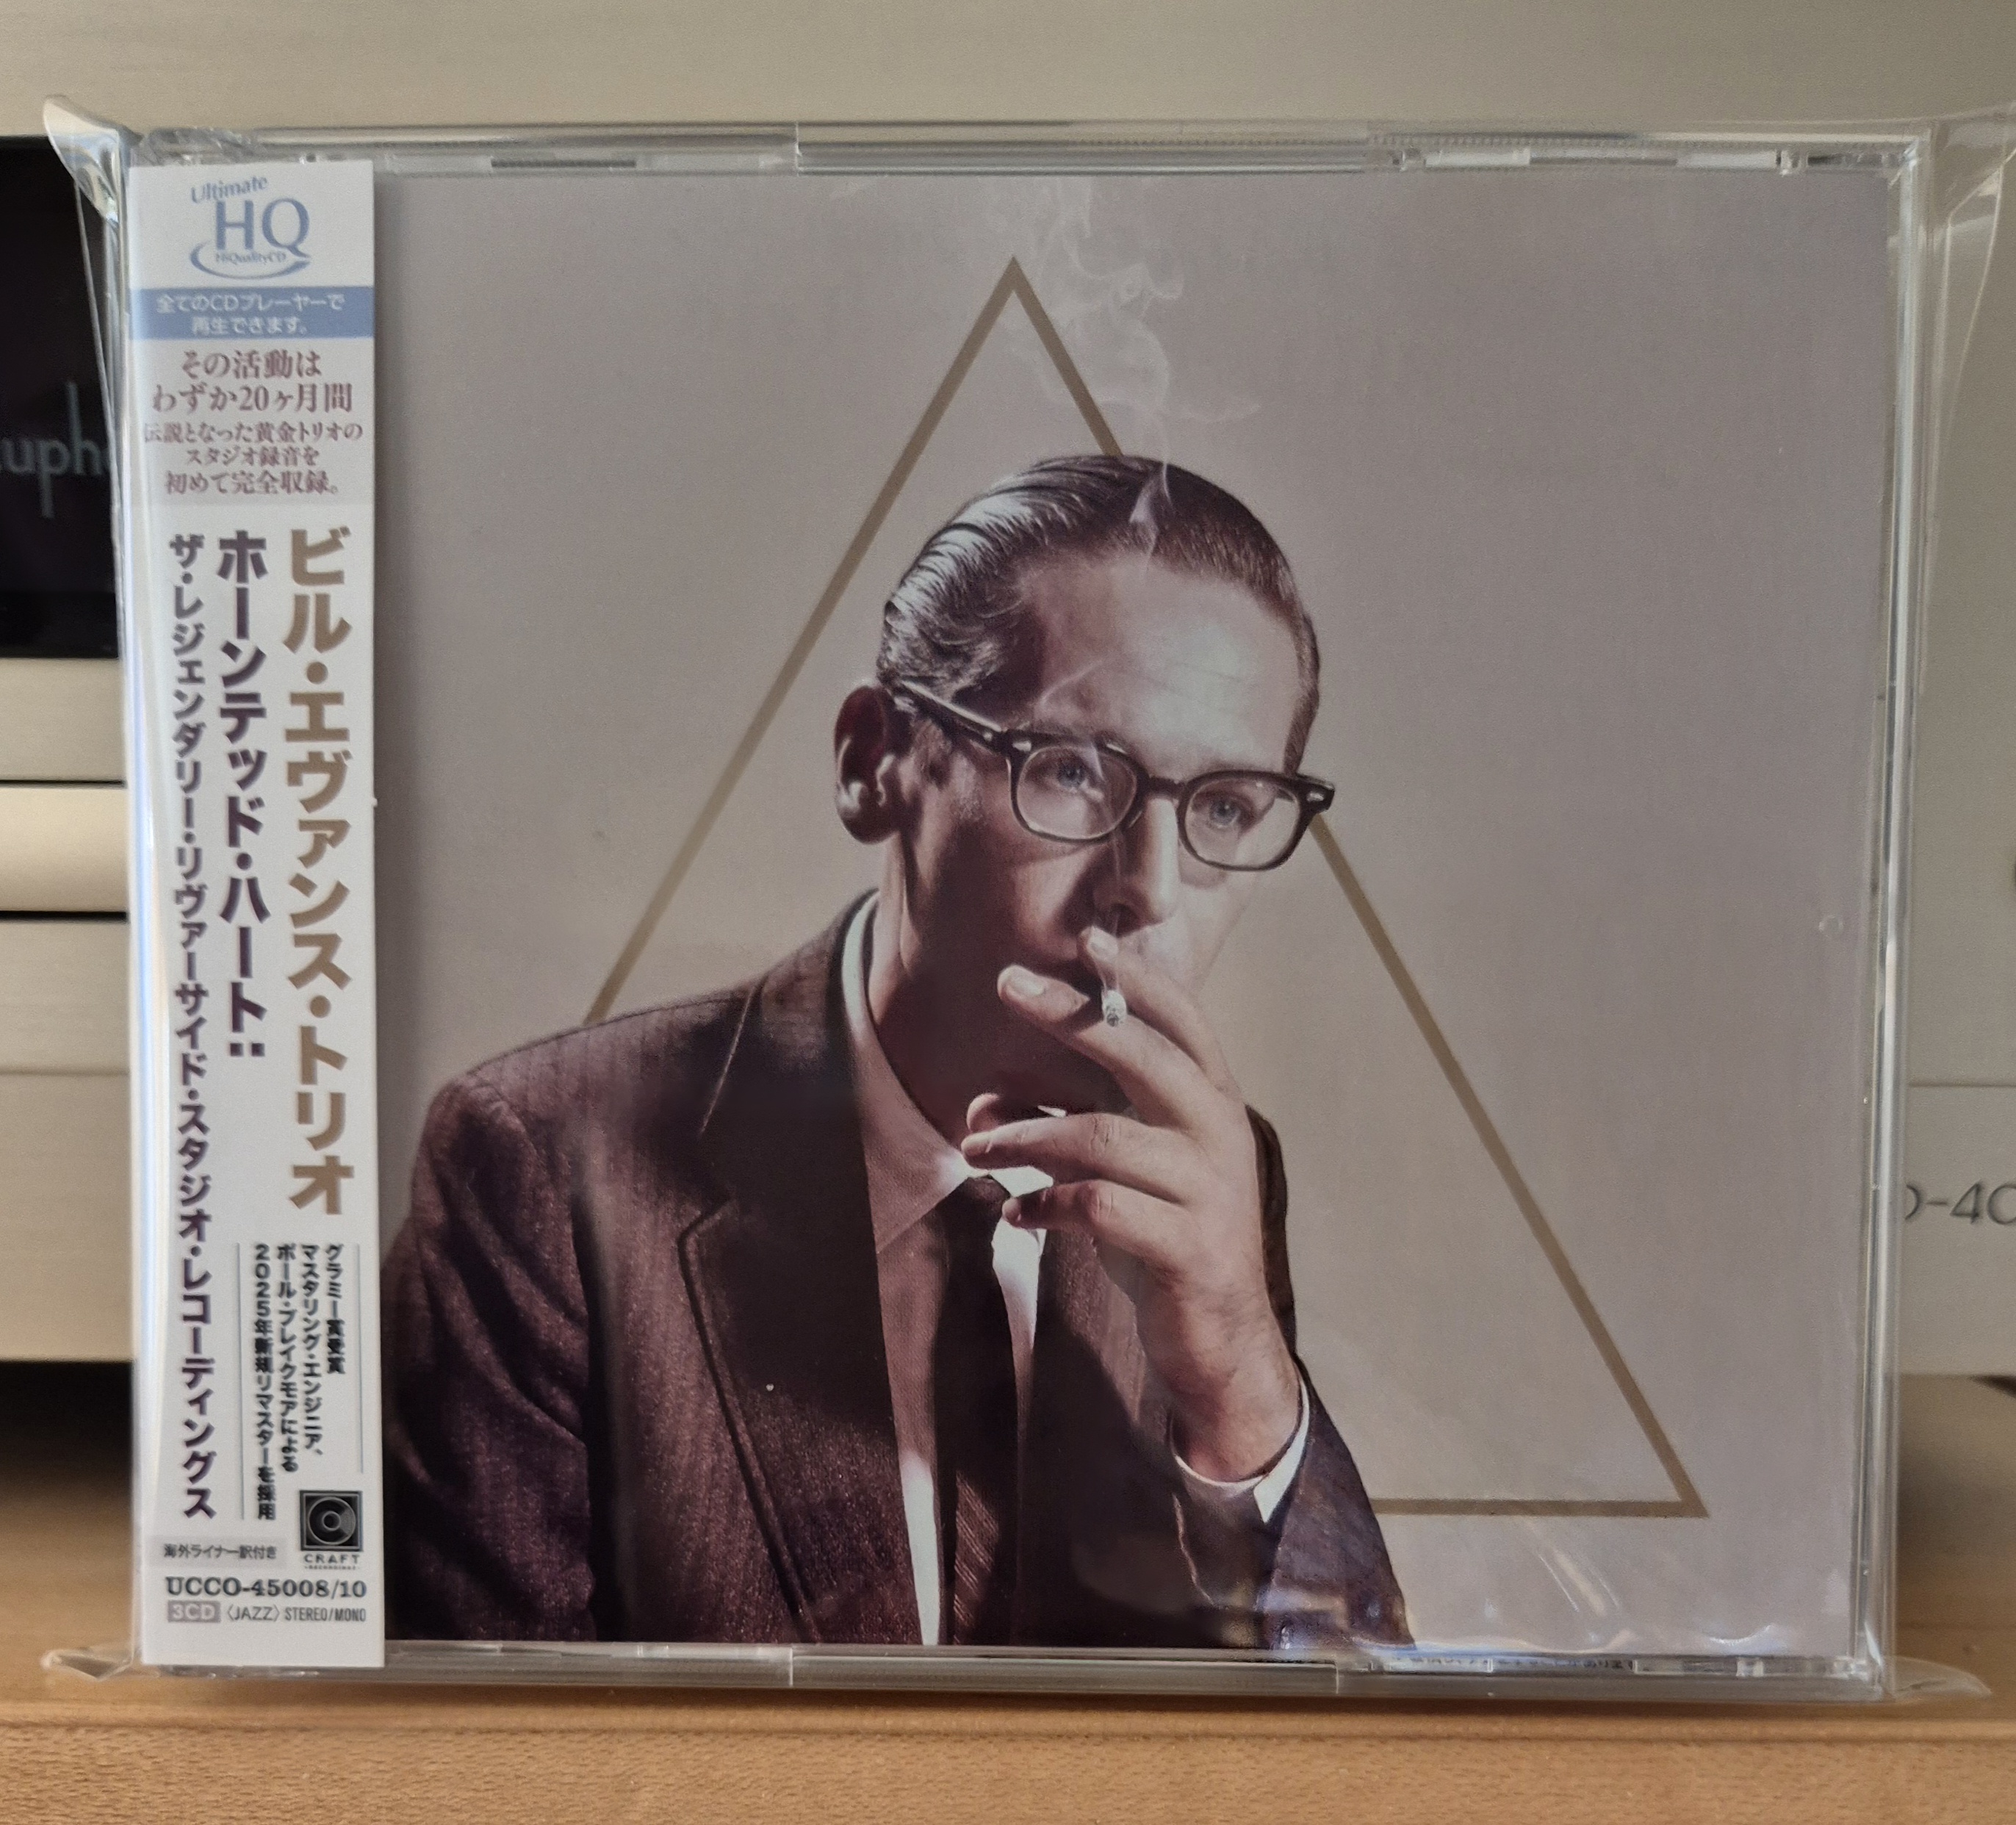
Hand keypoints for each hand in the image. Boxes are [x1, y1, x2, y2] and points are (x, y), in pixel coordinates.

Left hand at [959, 926, 1301, 1480]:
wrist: (1220, 1342)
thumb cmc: (1165, 1237)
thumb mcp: (1119, 1172)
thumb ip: (1061, 1128)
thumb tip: (982, 1105)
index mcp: (1213, 1103)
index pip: (1182, 1021)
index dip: (1136, 979)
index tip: (1087, 938)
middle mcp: (1219, 1135)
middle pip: (1142, 1057)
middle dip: (1070, 1017)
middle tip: (1008, 986)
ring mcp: (1209, 1192)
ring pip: (1105, 1137)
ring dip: (1026, 1136)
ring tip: (976, 1147)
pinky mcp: (1187, 1249)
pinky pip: (1100, 1208)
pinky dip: (1045, 1203)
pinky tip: (1014, 1214)